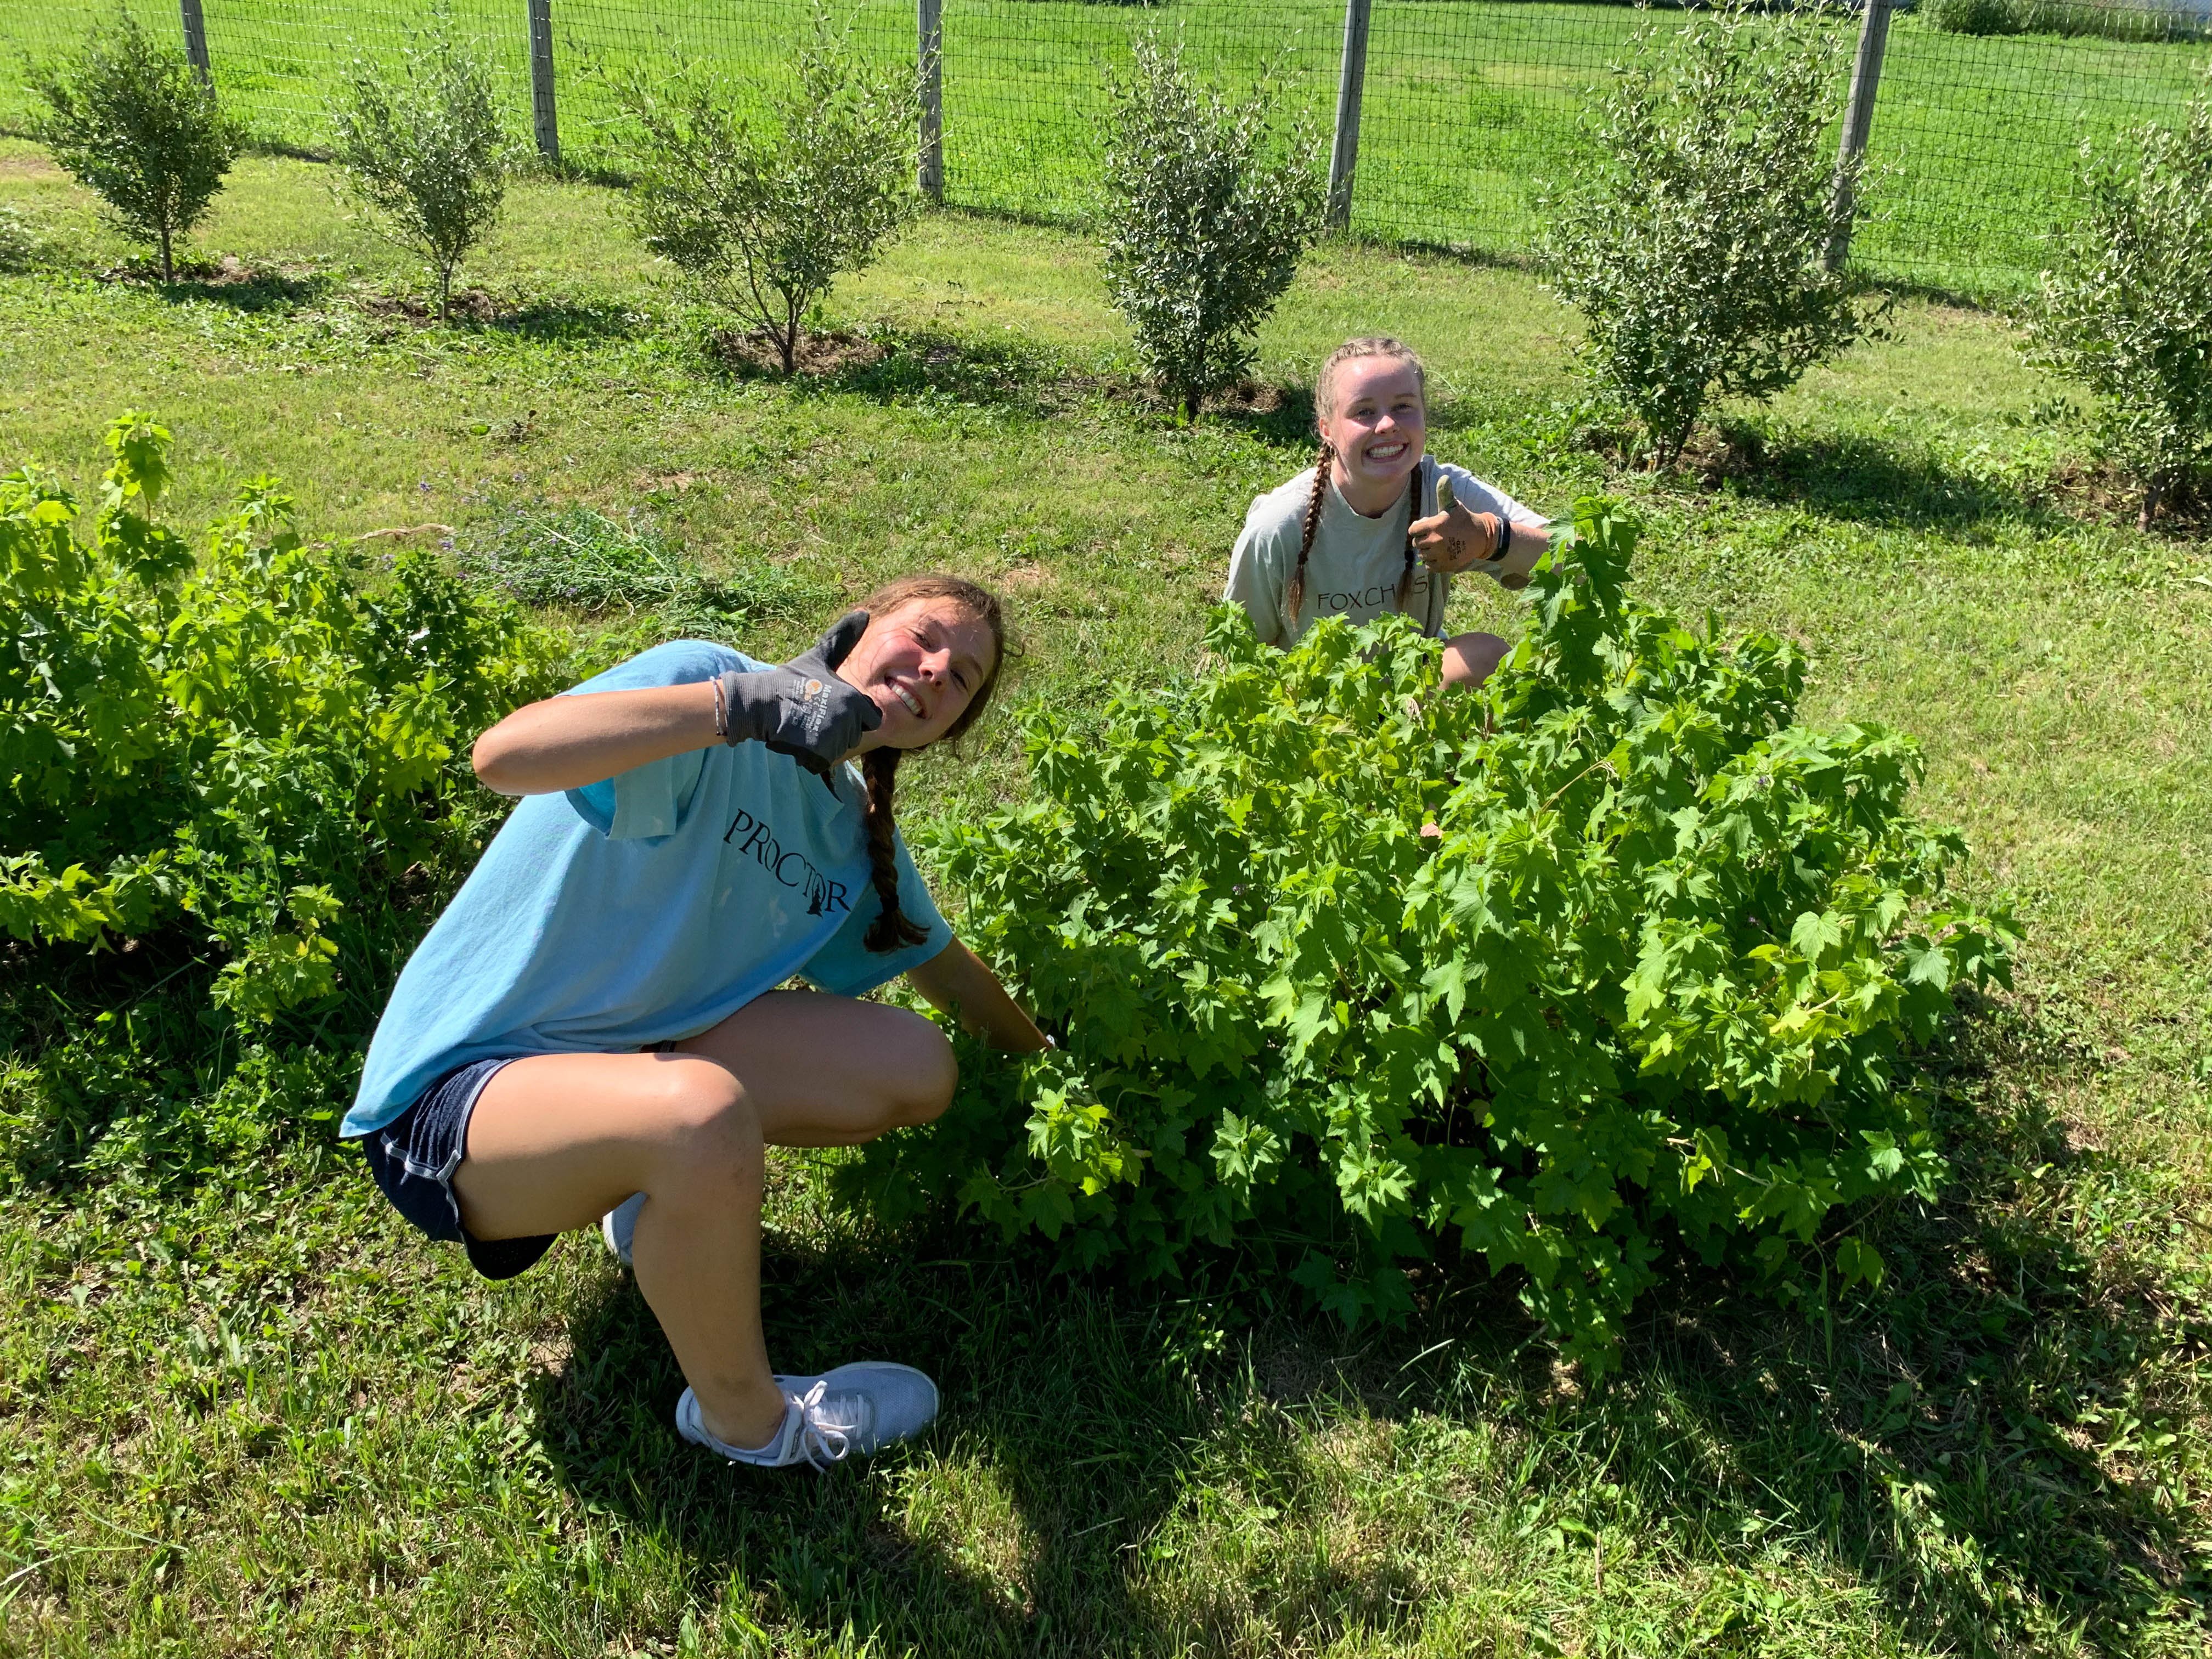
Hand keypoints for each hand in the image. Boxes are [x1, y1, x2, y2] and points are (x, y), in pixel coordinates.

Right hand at [720, 610, 882, 774]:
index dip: (852, 715)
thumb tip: (865, 612)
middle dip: (837, 731)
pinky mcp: (817, 753)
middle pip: (854, 736)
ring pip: (838, 750)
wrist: (759, 700)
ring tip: (804, 726)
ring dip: (822, 744)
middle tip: (813, 716)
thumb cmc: (790, 679)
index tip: (830, 707)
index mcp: (854, 698)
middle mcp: (848, 718)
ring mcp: (833, 737)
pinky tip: (797, 739)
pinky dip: (809, 756)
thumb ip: (843, 639)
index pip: (870, 718)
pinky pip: (821, 762)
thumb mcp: (820, 657)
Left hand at [1410, 501, 1506, 574]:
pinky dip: (1432, 562)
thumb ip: (1444, 493)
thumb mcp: (1453, 505)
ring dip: (1427, 551)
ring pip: (1422, 555)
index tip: (1426, 527)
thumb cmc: (1464, 519)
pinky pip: (1429, 566)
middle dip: (1422, 540)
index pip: (1413, 530)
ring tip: (1438, 546)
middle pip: (1416, 544)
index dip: (1418, 529)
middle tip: (1434, 537)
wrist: (1481, 537)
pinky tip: (1440, 555)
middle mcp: (1436, 540)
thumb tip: (1444, 477)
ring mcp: (1440, 555)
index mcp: (1435, 524)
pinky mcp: (1445, 566)